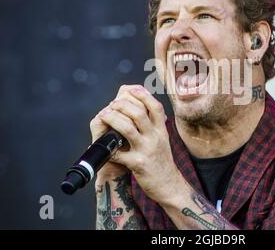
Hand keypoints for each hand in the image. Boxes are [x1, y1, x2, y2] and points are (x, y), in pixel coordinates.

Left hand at [98, 84, 184, 204]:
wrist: (169, 184)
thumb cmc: (162, 161)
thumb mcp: (163, 139)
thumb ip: (154, 125)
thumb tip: (142, 107)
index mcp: (161, 130)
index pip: (155, 106)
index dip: (143, 95)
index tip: (131, 89)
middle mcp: (156, 138)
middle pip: (139, 114)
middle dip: (122, 105)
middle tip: (112, 104)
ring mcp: (147, 150)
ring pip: (128, 129)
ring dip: (113, 120)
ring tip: (105, 116)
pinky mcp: (138, 164)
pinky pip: (120, 153)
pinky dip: (110, 149)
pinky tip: (105, 147)